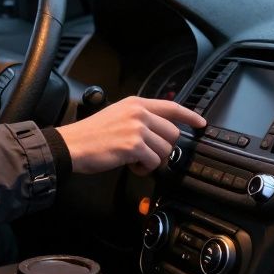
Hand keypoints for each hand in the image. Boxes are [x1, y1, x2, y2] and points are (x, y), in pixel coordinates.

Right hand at [56, 96, 204, 174]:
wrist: (72, 145)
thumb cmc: (91, 134)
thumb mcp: (117, 115)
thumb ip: (139, 118)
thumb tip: (159, 131)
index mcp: (136, 104)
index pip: (171, 107)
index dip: (190, 116)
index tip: (200, 123)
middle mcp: (139, 113)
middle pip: (173, 133)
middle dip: (163, 148)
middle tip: (146, 153)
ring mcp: (137, 128)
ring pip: (165, 150)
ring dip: (153, 160)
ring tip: (134, 159)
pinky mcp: (134, 146)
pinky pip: (153, 162)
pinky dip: (144, 169)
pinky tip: (131, 165)